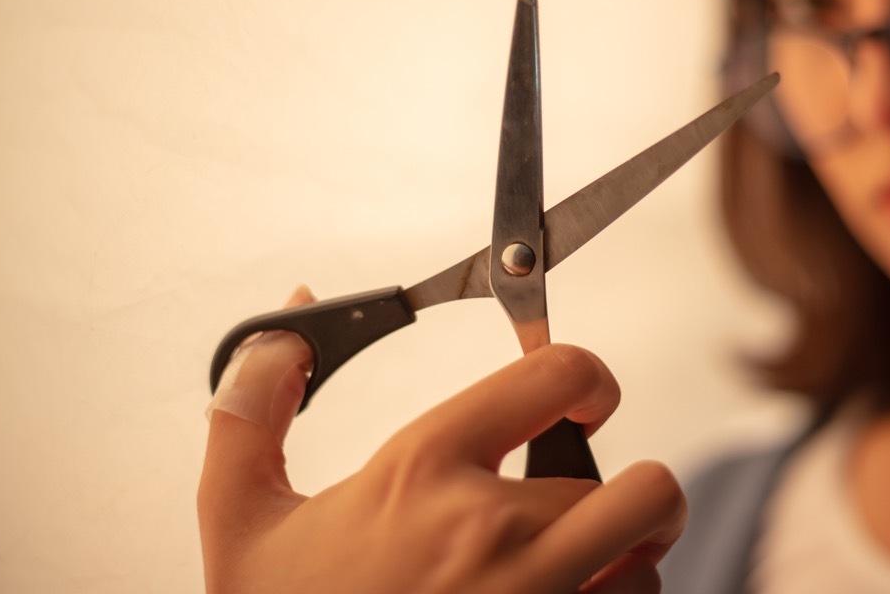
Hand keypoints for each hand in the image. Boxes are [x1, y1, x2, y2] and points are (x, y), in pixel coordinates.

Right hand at [198, 287, 686, 593]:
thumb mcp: (240, 519)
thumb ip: (252, 409)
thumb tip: (288, 324)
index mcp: (423, 471)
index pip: (560, 375)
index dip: (590, 378)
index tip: (586, 401)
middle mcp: (492, 532)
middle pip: (631, 479)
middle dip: (615, 491)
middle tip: (586, 505)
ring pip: (649, 551)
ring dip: (628, 556)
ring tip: (582, 565)